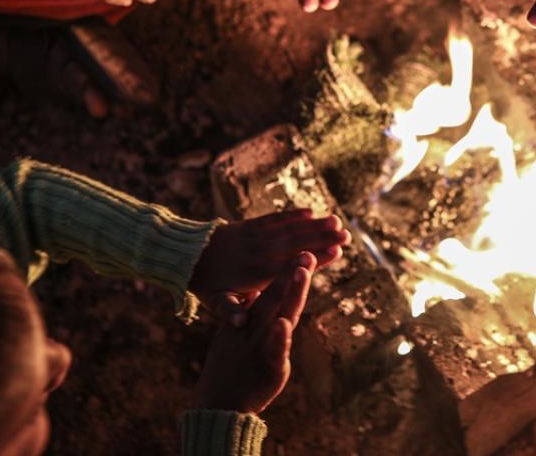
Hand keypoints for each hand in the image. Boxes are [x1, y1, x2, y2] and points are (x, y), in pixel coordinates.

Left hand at [191, 209, 349, 308]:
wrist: (188, 256)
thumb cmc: (208, 284)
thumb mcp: (216, 302)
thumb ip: (230, 311)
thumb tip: (241, 324)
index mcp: (256, 273)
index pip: (290, 265)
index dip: (314, 258)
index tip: (336, 252)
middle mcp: (259, 252)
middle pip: (295, 243)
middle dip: (322, 237)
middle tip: (347, 234)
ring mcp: (255, 236)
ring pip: (288, 228)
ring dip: (313, 224)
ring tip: (337, 220)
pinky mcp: (251, 225)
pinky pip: (274, 218)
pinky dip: (291, 215)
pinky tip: (310, 211)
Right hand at [194, 263, 311, 413]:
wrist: (218, 405)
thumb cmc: (227, 370)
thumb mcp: (233, 337)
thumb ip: (246, 315)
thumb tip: (255, 294)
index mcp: (247, 320)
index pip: (270, 292)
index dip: (285, 271)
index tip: (300, 250)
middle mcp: (253, 328)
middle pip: (275, 296)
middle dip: (291, 273)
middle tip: (306, 250)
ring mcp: (259, 346)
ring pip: (277, 314)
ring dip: (290, 291)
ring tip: (302, 269)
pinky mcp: (268, 368)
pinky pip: (275, 350)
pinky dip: (279, 336)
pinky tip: (284, 323)